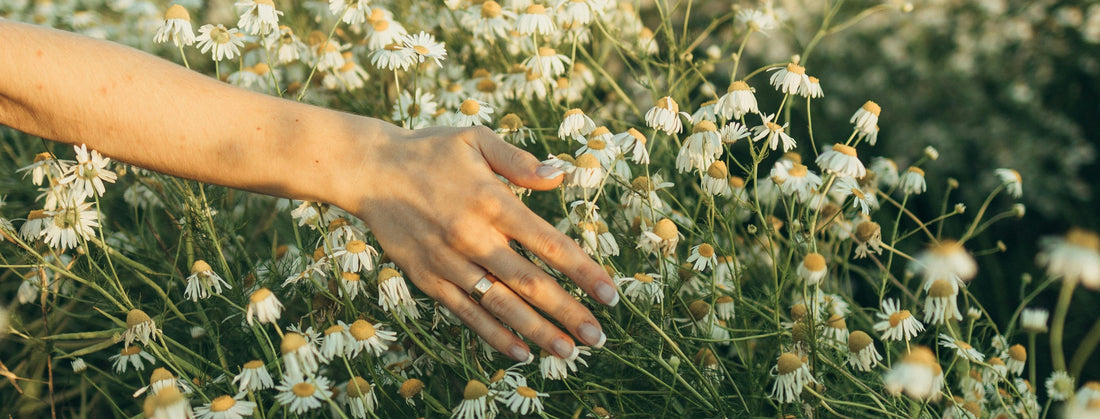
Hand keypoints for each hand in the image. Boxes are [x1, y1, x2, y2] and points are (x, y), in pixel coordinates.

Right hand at [332, 124, 617, 361]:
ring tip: (567, 353)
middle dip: (568, 312)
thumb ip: (519, 160)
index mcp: (492, 202)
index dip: (583, 271)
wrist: (369, 170)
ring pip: (500, 305)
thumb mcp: (476, 140)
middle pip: (530, 283)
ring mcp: (449, 262)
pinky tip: (520, 351)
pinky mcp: (428, 278)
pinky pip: (466, 313)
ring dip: (537, 332)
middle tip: (598, 337)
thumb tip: (560, 175)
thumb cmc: (430, 151)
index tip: (610, 294)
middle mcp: (473, 237)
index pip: (549, 243)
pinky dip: (493, 335)